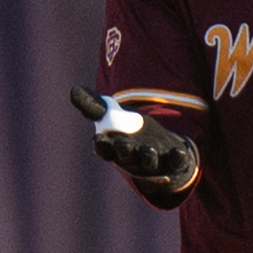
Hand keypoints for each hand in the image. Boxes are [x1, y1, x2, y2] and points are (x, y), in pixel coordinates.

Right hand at [70, 85, 198, 192]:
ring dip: (148, 157)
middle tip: (123, 143)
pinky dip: (177, 157)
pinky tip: (179, 150)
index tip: (99, 139)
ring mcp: (152, 162)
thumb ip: (95, 106)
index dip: (102, 146)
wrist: (158, 148)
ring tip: (148, 150)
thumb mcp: (113, 116)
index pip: (105, 150)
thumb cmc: (129, 131)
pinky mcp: (172, 161)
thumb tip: (73, 89)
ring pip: (148, 162)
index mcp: (114, 148)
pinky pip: (175, 162)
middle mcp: (131, 158)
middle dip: (124, 150)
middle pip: (126, 156)